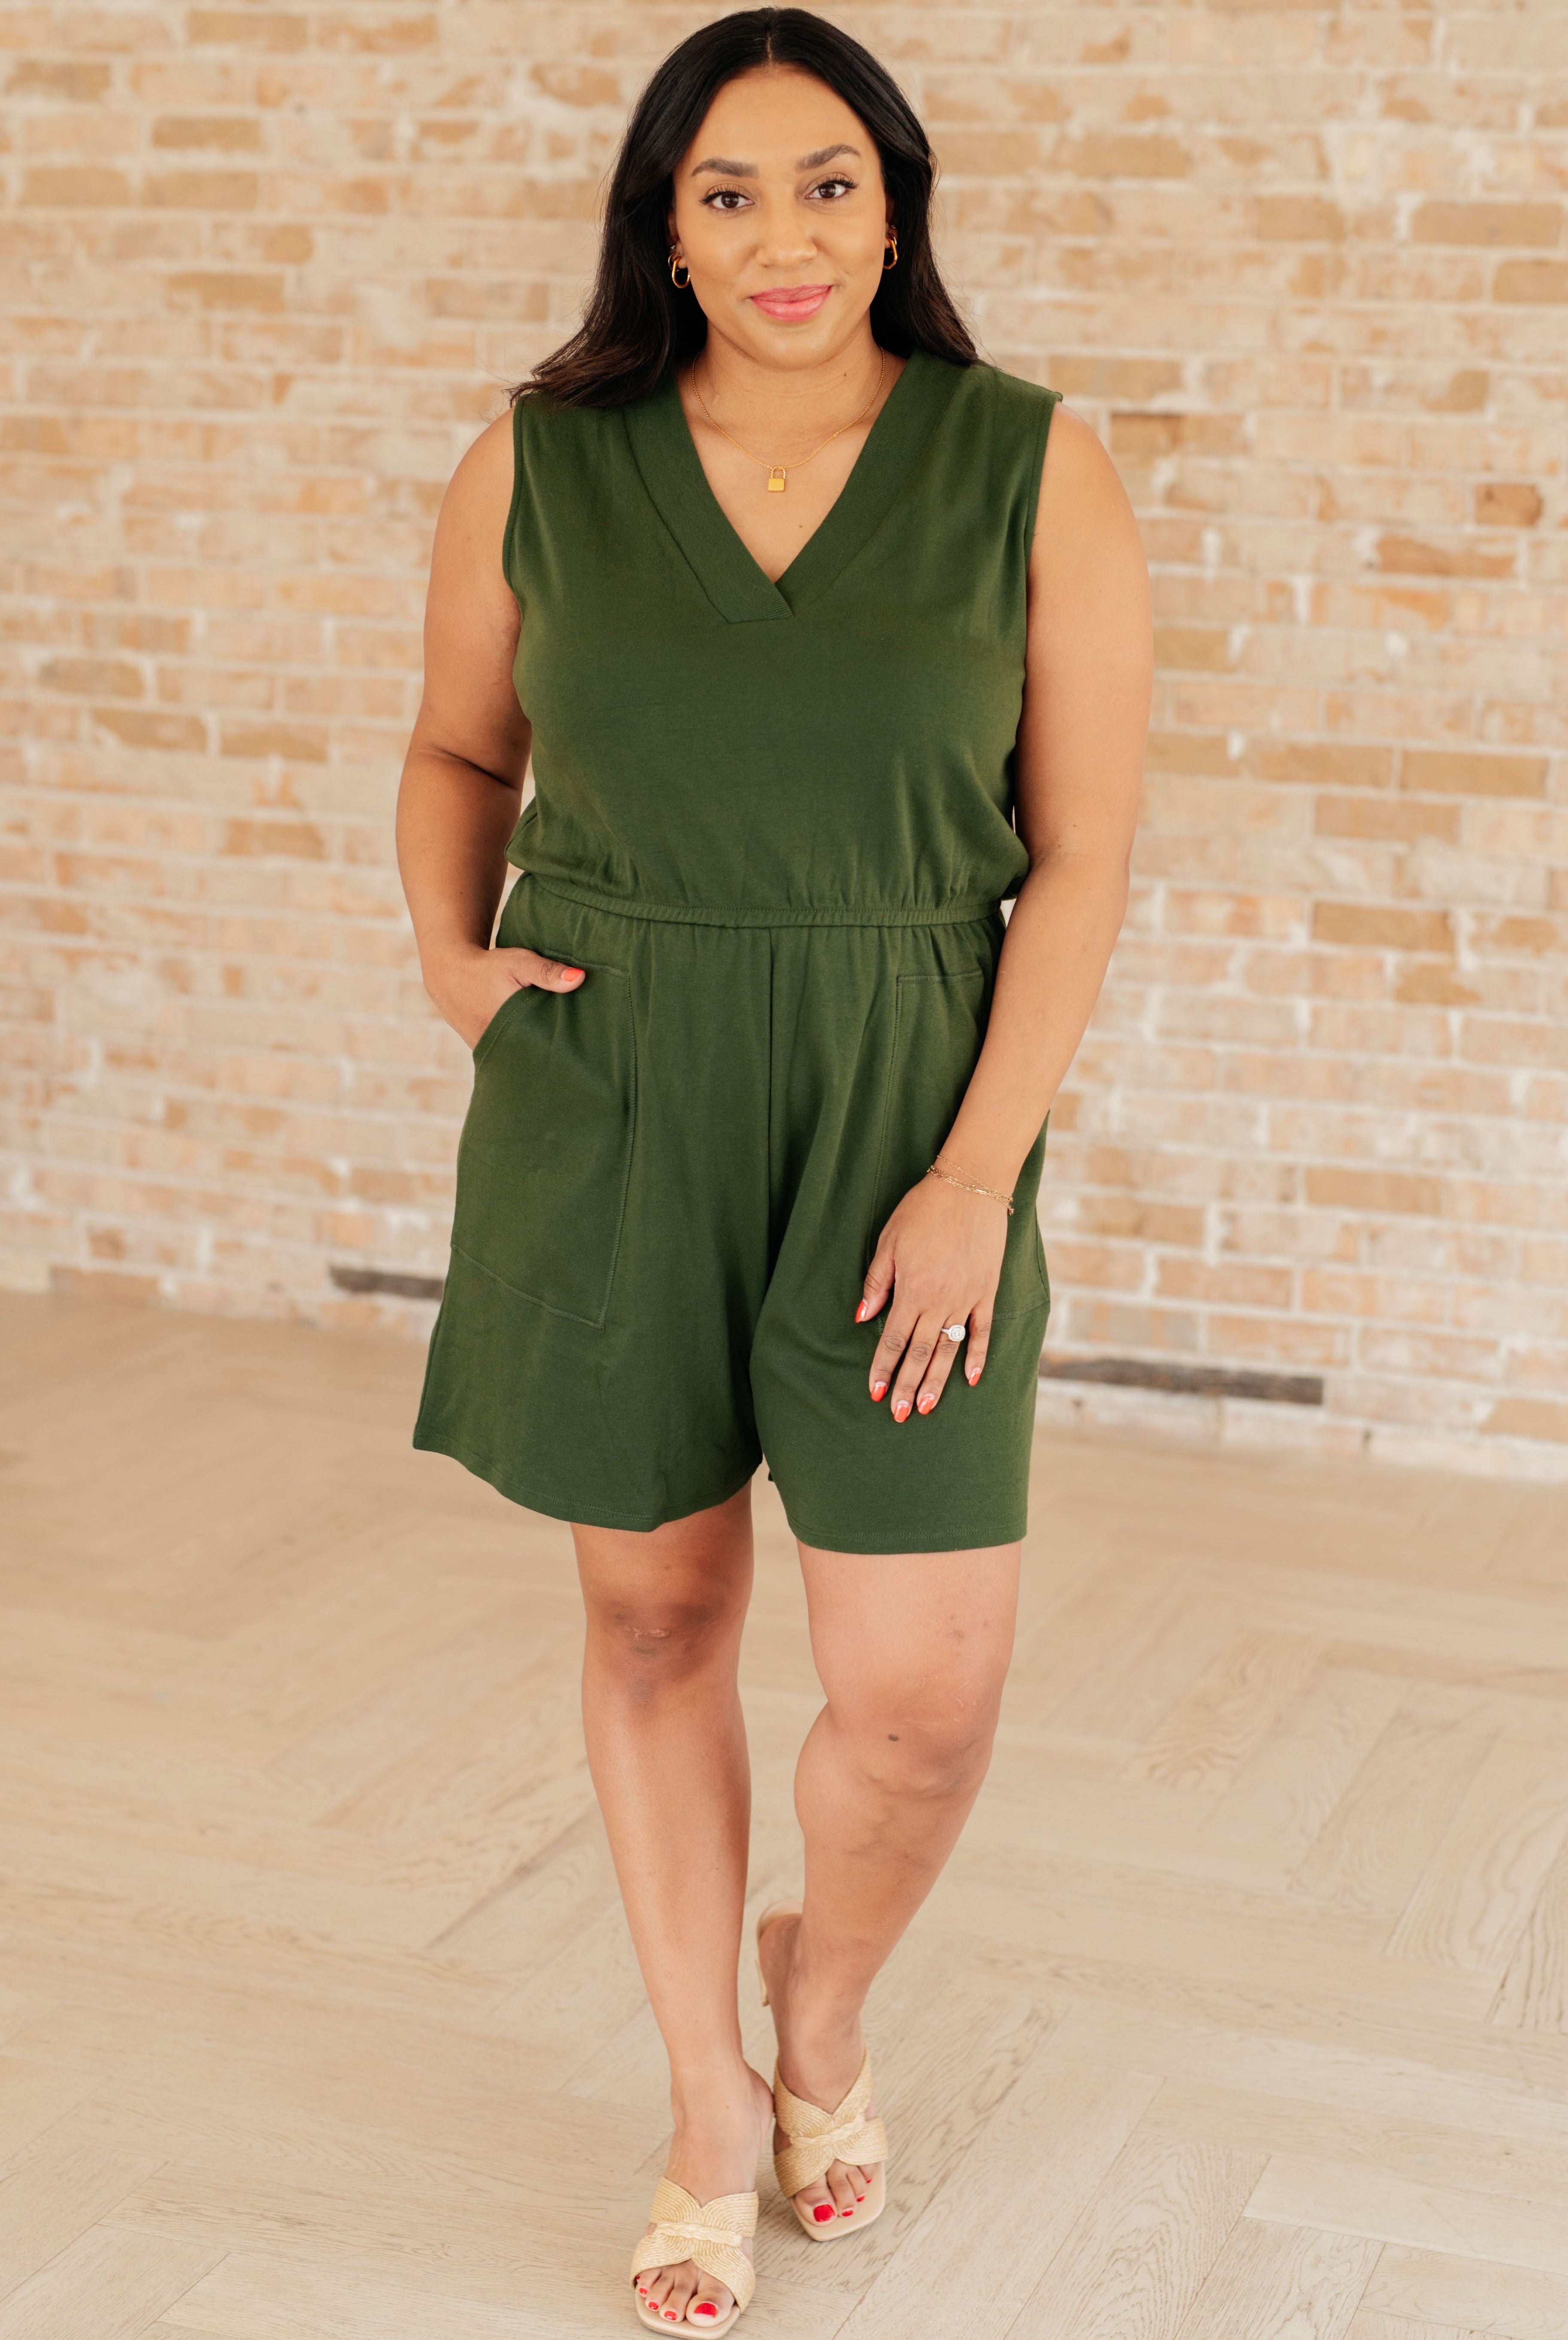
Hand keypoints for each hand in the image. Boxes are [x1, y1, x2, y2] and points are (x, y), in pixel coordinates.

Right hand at [423, 942, 584, 1049]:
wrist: (450, 974)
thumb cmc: (488, 968)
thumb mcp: (518, 963)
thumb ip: (547, 971)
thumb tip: (579, 979)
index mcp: (512, 1027)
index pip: (545, 1048)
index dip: (563, 1048)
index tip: (580, 1048)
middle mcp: (499, 1045)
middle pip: (534, 1058)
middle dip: (552, 1056)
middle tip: (574, 1056)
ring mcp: (489, 1051)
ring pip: (520, 1061)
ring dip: (536, 1057)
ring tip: (559, 1057)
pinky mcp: (484, 1051)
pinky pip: (507, 1058)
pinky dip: (521, 1055)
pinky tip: (535, 1051)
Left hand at [857, 1172, 1008, 1419]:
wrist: (969, 1187)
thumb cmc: (922, 1211)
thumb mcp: (888, 1242)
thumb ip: (877, 1283)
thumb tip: (861, 1318)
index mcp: (911, 1290)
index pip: (893, 1340)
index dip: (883, 1369)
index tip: (875, 1393)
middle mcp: (939, 1301)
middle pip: (919, 1353)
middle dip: (907, 1386)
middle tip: (899, 1415)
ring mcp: (966, 1299)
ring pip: (948, 1349)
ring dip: (937, 1380)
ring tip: (927, 1408)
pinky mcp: (987, 1291)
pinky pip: (983, 1331)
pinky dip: (978, 1356)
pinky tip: (972, 1379)